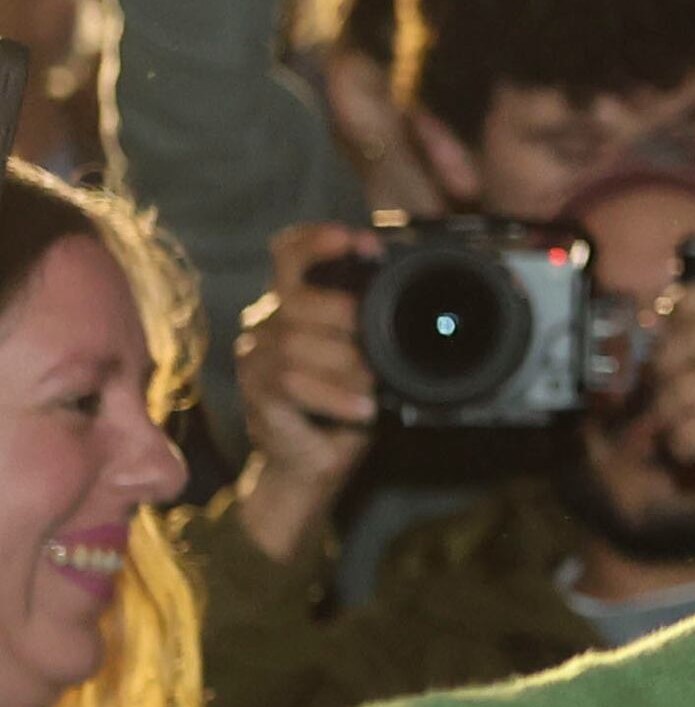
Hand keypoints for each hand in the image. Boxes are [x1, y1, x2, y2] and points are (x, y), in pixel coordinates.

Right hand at [233, 224, 380, 555]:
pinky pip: (291, 383)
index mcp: (293, 305)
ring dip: (344, 363)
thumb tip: (425, 297)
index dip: (317, 241)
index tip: (359, 240)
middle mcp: (267, 324)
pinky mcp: (257, 395)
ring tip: (373, 383)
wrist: (312, 465)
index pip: (287, 254)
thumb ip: (380, 324)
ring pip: (294, 341)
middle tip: (372, 333)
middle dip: (340, 310)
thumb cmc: (344, 405)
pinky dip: (334, 394)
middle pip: (294, 297)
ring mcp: (256, 359)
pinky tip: (363, 407)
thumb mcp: (372, 356)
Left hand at [641, 272, 694, 548]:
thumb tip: (656, 304)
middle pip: (684, 340)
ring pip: (676, 389)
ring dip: (672, 416)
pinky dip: (682, 445)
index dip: (683, 311)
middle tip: (678, 395)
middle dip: (666, 372)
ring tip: (692, 425)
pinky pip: (683, 429)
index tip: (675, 335)